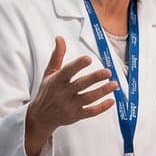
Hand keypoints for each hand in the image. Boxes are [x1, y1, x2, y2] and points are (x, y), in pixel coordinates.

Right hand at [23, 37, 114, 155]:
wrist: (40, 117)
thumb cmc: (47, 92)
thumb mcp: (49, 73)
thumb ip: (57, 56)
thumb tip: (60, 38)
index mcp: (56, 81)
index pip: (67, 72)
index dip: (77, 65)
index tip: (88, 59)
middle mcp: (62, 94)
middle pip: (80, 85)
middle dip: (95, 78)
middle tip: (108, 72)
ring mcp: (69, 106)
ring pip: (88, 98)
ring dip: (102, 91)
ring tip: (114, 84)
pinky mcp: (75, 116)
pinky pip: (90, 112)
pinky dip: (101, 107)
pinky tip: (111, 101)